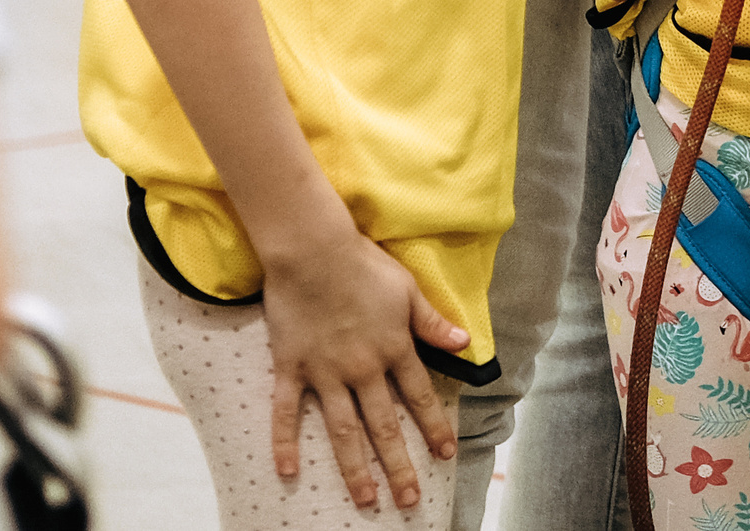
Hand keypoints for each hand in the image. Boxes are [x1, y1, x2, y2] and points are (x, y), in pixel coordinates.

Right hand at [259, 228, 465, 509]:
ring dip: (356, 468)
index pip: (420, 397)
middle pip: (384, 426)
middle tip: (409, 499)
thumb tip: (466, 344)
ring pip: (343, 430)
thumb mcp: (408, 290)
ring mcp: (325, 372)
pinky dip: (284, 442)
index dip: (434, 428)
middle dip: (399, 466)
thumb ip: (433, 323)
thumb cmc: (363, 264)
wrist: (313, 250)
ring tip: (366, 499)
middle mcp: (362, 369)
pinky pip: (287, 412)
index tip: (446, 454)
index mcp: (393, 349)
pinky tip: (287, 472)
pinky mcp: (291, 368)